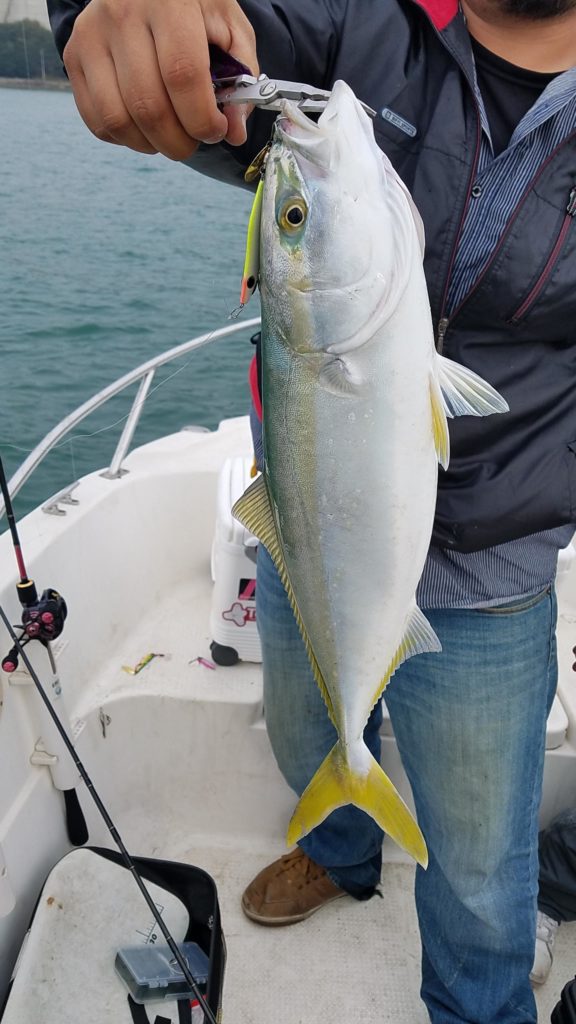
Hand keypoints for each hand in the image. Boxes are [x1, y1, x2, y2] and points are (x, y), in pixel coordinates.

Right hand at [63, 0, 257, 158]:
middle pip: (149, 105)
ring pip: (118, 119)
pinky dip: (125, 138)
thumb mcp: (230, 28)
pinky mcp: (74, 54)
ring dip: (151, 145)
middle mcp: (122, 12)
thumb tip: (233, 132)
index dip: (202, 118)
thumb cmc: (195, 9)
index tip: (217, 130)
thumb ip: (240, 78)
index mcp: (168, 1)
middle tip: (194, 141)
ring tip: (170, 136)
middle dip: (179, 142)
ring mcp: (92, 34)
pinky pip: (97, 120)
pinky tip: (145, 127)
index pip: (182, 74)